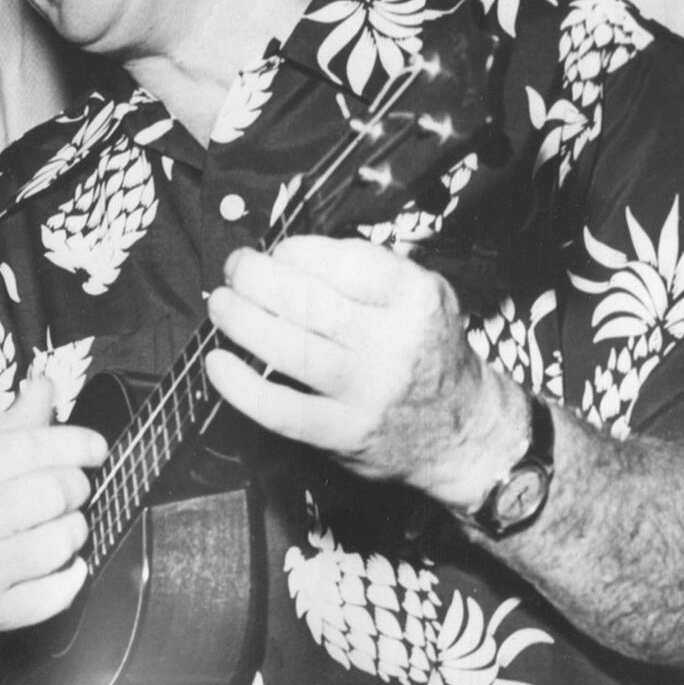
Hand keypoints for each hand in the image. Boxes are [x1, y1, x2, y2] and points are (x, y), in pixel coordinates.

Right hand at [0, 378, 106, 656]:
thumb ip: (9, 427)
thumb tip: (47, 385)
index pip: (25, 448)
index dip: (72, 443)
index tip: (97, 448)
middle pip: (50, 493)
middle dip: (76, 488)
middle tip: (75, 490)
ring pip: (61, 541)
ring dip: (75, 531)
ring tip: (63, 527)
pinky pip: (60, 589)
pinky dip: (71, 574)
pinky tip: (59, 564)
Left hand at [204, 235, 525, 509]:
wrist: (465, 432)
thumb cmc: (426, 350)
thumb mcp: (420, 293)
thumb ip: (365, 268)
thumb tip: (286, 254)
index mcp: (415, 298)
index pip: (344, 261)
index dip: (296, 251)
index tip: (277, 252)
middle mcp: (394, 344)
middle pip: (309, 303)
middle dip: (256, 278)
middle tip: (235, 269)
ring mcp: (368, 392)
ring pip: (291, 350)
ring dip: (242, 321)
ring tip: (221, 303)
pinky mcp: (344, 433)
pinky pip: (281, 410)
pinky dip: (241, 386)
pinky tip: (218, 363)